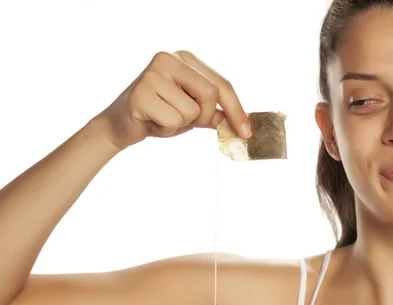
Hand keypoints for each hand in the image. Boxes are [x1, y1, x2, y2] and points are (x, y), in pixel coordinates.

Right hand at [97, 50, 252, 149]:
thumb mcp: (192, 113)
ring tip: (162, 118)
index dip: (237, 110)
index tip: (247, 132)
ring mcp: (153, 72)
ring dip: (181, 124)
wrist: (120, 126)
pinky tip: (151, 121)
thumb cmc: (159, 116)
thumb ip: (215, 114)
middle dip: (204, 117)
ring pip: (192, 110)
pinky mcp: (141, 91)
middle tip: (185, 122)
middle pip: (211, 94)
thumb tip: (243, 125)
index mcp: (185, 59)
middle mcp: (169, 58)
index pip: (222, 84)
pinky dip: (166, 129)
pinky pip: (173, 120)